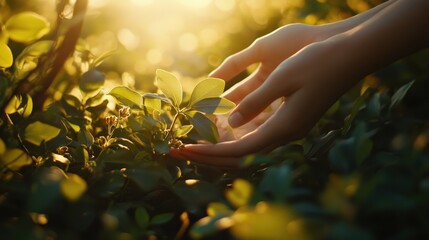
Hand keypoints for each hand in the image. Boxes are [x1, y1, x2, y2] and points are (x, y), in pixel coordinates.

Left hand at [171, 35, 357, 166]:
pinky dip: (236, 128)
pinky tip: (220, 120)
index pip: (239, 150)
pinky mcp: (290, 115)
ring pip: (247, 142)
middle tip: (181, 150)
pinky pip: (256, 128)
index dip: (209, 152)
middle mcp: (286, 132)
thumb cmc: (319, 62)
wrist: (352, 54)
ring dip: (221, 141)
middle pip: (241, 153)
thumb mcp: (283, 79)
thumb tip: (231, 123)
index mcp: (285, 128)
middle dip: (210, 154)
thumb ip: (255, 103)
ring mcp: (289, 125)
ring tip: (194, 136)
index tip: (183, 150)